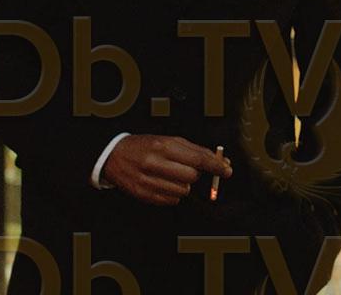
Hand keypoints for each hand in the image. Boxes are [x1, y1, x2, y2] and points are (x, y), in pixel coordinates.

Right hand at [101, 134, 231, 205]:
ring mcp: (149, 181)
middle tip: (187, 168)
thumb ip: (195, 150)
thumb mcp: (168, 140)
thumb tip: (219, 161)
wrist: (113, 156)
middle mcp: (156, 163)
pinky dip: (173, 193)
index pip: (198, 158)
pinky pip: (172, 200)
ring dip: (183, 184)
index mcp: (164, 146)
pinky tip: (162, 183)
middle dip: (195, 174)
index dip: (216, 166)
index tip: (227, 170)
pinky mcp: (145, 195)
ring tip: (169, 174)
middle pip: (192, 177)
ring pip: (184, 190)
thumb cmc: (144, 146)